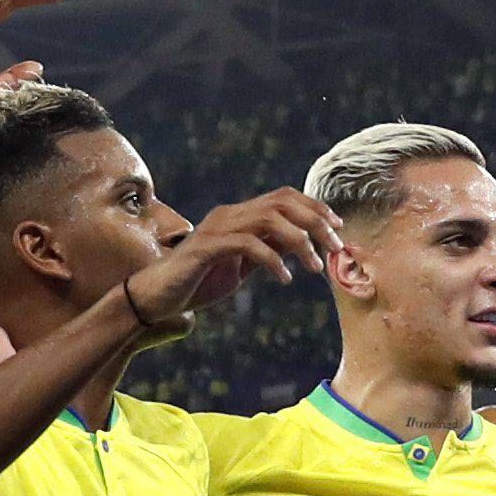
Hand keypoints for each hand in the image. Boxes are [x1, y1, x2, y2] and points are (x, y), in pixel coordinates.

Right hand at [125, 189, 336, 335]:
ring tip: (314, 267)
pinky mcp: (207, 247)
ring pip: (269, 219)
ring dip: (300, 242)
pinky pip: (248, 245)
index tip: (338, 228)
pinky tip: (285, 278)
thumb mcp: (242, 266)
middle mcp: (229, 215)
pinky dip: (272, 260)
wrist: (158, 297)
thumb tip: (301, 244)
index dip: (314, 207)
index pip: (283, 197)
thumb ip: (267, 250)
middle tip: (335, 247)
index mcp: (238, 216)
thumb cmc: (198, 282)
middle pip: (282, 203)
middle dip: (315, 222)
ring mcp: (216, 228)